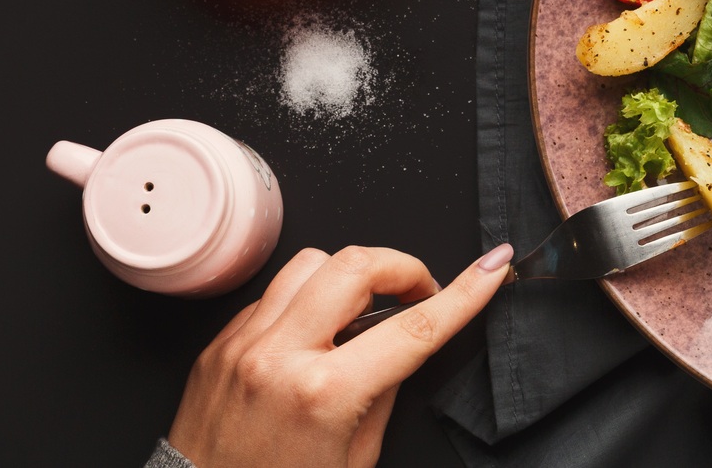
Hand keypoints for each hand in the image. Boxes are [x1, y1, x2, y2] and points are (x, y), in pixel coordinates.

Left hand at [166, 242, 512, 467]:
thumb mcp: (354, 456)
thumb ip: (384, 390)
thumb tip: (402, 341)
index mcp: (323, 395)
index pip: (414, 328)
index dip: (465, 293)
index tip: (494, 268)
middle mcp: (278, 358)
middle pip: (356, 265)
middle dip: (402, 267)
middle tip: (418, 292)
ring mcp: (241, 345)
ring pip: (311, 262)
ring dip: (351, 276)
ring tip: (362, 311)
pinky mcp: (217, 344)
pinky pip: (274, 294)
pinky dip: (306, 301)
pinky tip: (314, 334)